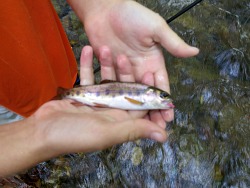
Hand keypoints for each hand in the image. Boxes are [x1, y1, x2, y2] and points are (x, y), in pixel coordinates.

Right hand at [0, 46, 166, 175]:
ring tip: (104, 48)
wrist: (43, 131)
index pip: (140, 105)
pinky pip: (88, 76)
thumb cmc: (76, 135)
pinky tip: (87, 49)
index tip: (148, 73)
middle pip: (123, 89)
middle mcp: (111, 111)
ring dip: (105, 65)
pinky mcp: (83, 94)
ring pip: (106, 80)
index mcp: (121, 121)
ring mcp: (97, 102)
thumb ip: (135, 130)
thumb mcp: (108, 132)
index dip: (146, 91)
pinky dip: (88, 64)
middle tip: (123, 56)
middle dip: (124, 73)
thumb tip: (164, 136)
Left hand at [68, 0, 198, 123]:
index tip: (168, 117)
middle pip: (146, 96)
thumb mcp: (155, 28)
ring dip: (134, 110)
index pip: (161, 86)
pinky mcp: (108, 70)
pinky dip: (116, 100)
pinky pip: (113, 88)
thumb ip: (172, 43)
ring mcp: (123, 72)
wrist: (104, 9)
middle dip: (151, 112)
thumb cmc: (131, 16)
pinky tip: (117, 113)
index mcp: (152, 62)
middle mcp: (139, 70)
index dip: (164, 102)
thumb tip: (195, 52)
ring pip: (131, 96)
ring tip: (137, 126)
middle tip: (154, 129)